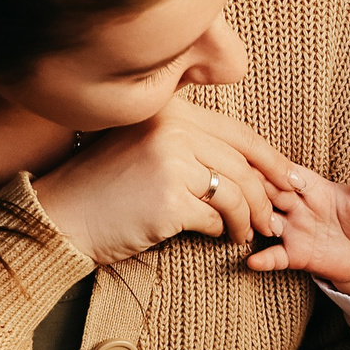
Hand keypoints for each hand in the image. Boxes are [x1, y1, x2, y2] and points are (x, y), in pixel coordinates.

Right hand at [31, 94, 295, 267]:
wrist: (61, 216)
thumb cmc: (104, 187)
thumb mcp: (145, 146)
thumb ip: (189, 142)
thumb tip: (250, 165)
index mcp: (170, 111)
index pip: (239, 133)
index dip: (270, 159)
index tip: (288, 180)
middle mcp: (172, 128)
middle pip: (243, 165)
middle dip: (267, 196)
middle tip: (275, 219)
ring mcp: (171, 162)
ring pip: (237, 193)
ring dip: (250, 219)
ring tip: (247, 234)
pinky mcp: (169, 199)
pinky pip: (217, 219)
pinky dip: (223, 232)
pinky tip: (220, 238)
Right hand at [248, 157, 349, 293]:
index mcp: (311, 186)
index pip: (287, 172)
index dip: (275, 168)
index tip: (261, 163)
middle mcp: (296, 206)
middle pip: (270, 193)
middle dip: (257, 189)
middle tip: (243, 188)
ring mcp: (292, 229)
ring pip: (266, 221)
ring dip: (257, 221)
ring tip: (251, 224)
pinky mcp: (294, 254)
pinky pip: (274, 256)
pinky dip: (263, 259)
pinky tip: (253, 262)